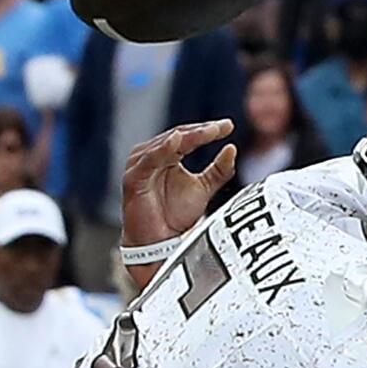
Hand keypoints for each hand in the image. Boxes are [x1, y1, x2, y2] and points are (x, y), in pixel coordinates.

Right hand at [120, 120, 236, 249]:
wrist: (160, 241)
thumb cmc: (177, 214)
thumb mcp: (205, 188)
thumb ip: (220, 171)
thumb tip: (232, 148)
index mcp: (167, 154)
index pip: (190, 135)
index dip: (209, 130)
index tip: (229, 126)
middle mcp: (151, 155)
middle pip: (179, 136)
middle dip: (201, 131)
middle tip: (220, 127)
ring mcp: (140, 165)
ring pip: (166, 144)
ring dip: (187, 136)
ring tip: (207, 131)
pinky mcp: (133, 178)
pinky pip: (149, 160)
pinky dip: (162, 149)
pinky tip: (176, 141)